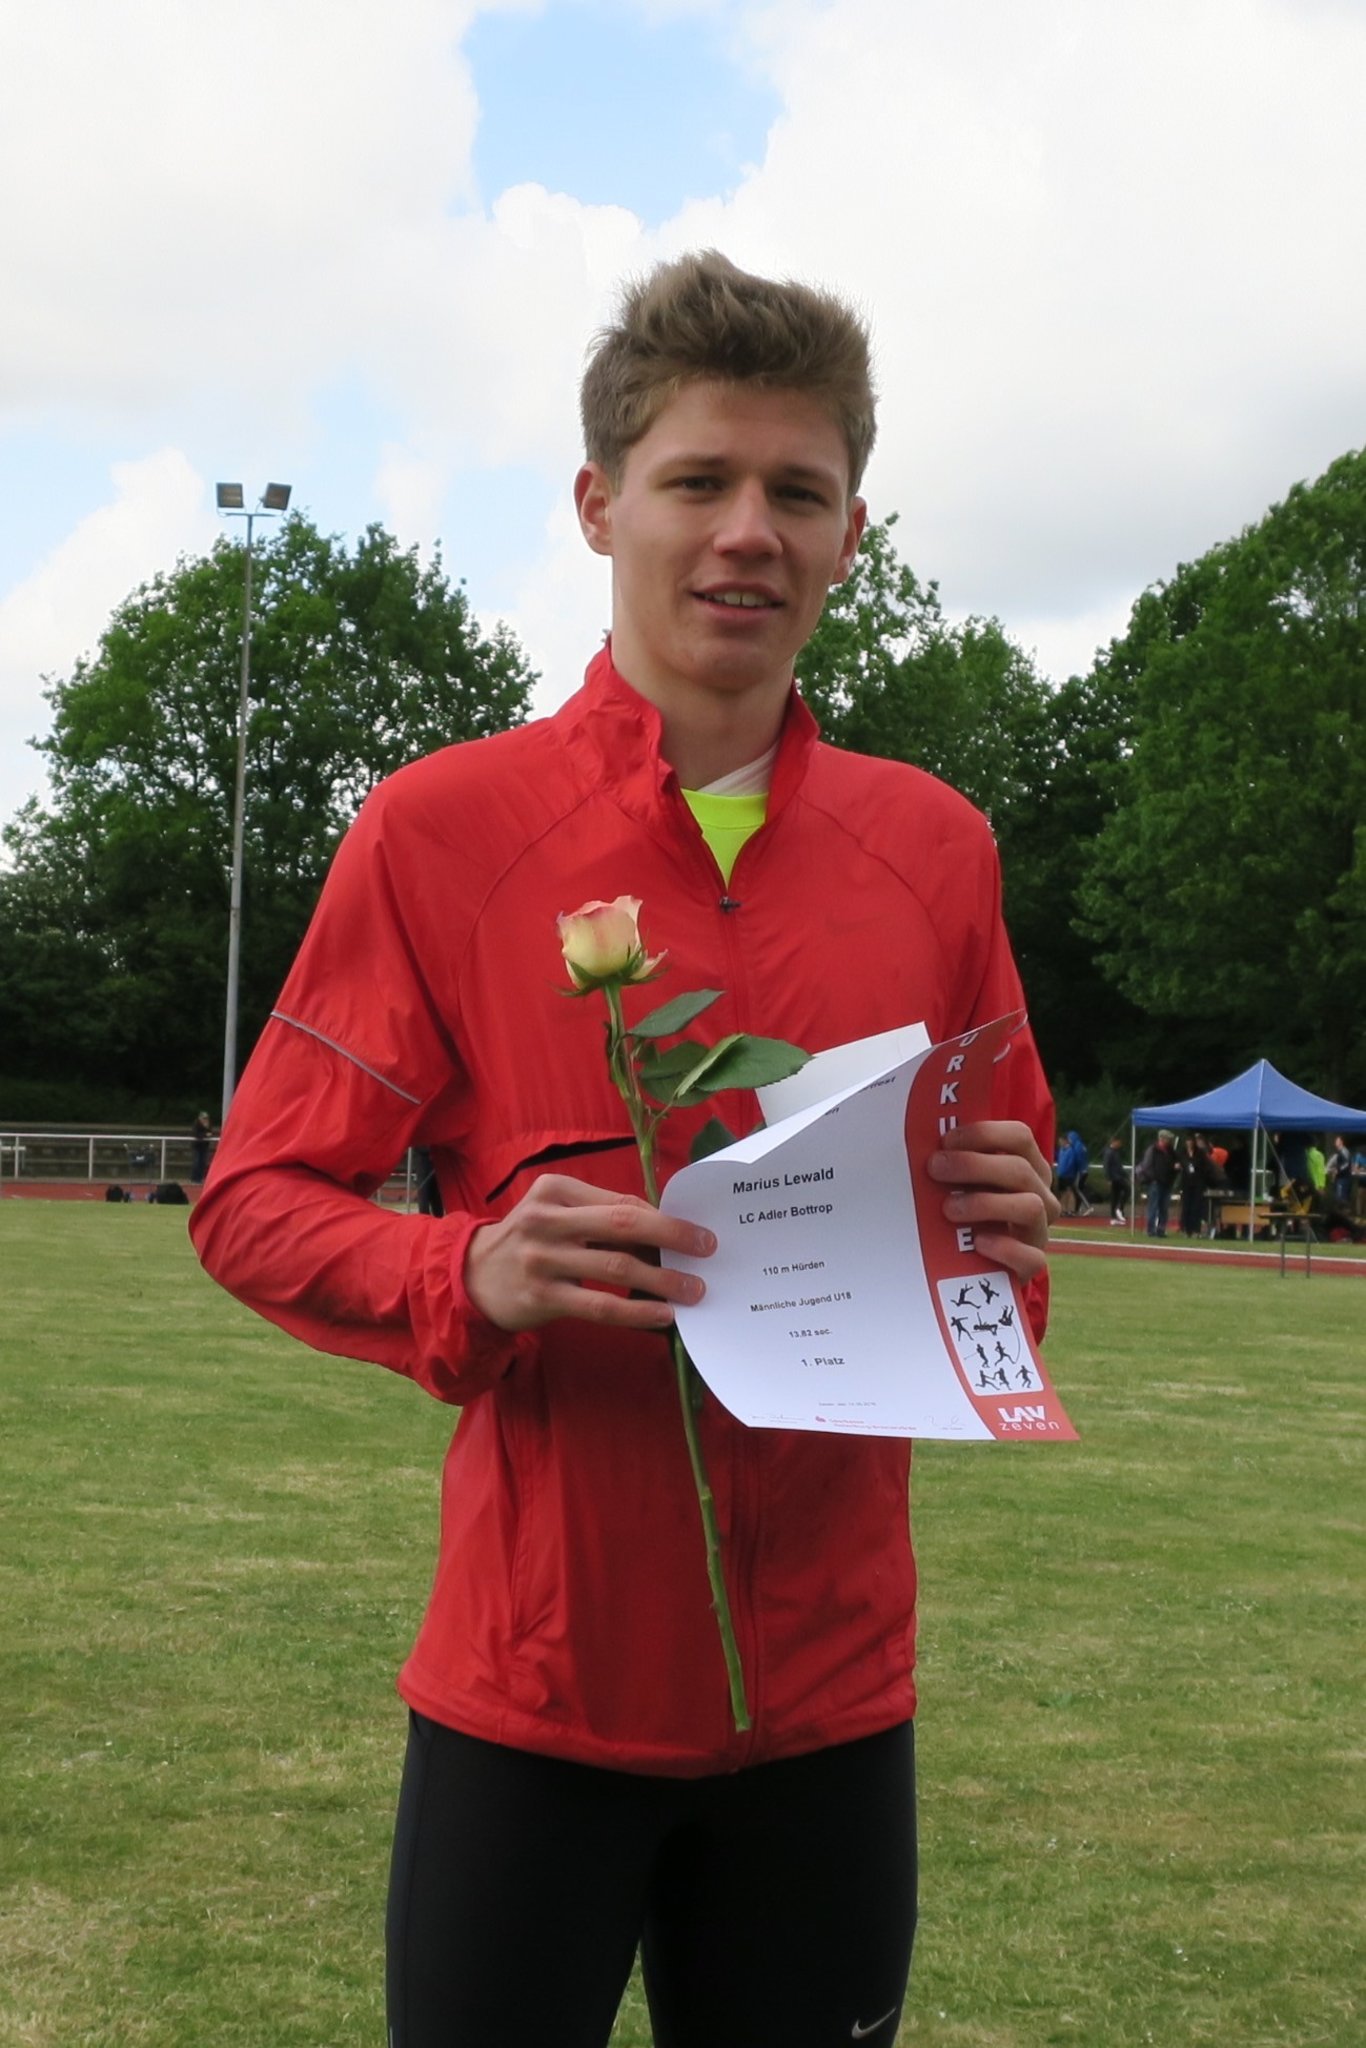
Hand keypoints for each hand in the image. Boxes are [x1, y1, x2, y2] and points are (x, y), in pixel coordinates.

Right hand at [464, 1173, 715, 1333]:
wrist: (471, 1278)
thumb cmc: (528, 1242)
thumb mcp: (554, 1214)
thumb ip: (598, 1215)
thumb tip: (663, 1229)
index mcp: (555, 1189)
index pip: (621, 1201)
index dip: (663, 1217)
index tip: (696, 1229)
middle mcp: (546, 1219)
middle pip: (624, 1223)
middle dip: (673, 1235)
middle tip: (708, 1248)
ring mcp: (542, 1258)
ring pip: (617, 1266)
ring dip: (663, 1279)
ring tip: (693, 1289)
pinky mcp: (542, 1296)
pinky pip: (601, 1305)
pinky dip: (637, 1311)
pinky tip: (662, 1315)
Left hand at [926, 1120, 1058, 1282]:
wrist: (980, 1265)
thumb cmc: (970, 1213)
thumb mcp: (966, 1184)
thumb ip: (956, 1165)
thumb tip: (925, 1147)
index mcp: (1028, 1167)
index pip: (1020, 1137)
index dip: (984, 1134)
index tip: (946, 1141)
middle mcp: (1040, 1195)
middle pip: (1020, 1170)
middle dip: (973, 1165)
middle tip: (935, 1168)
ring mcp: (1039, 1230)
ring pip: (1030, 1207)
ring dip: (986, 1203)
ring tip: (949, 1208)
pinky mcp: (1033, 1263)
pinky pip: (1031, 1257)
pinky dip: (1004, 1248)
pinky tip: (978, 1243)